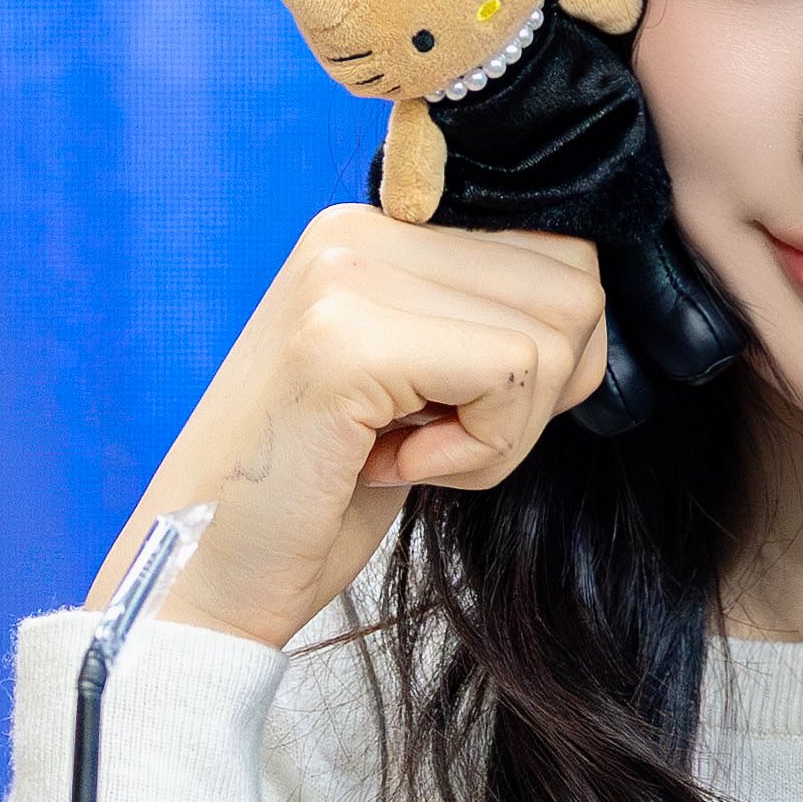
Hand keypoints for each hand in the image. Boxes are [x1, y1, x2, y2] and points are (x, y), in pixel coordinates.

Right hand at [87, 206, 607, 649]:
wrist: (208, 574)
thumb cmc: (323, 493)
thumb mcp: (421, 384)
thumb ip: (487, 322)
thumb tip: (594, 305)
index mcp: (379, 227)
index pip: (562, 250)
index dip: (552, 358)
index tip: (459, 413)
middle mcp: (358, 227)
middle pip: (576, 288)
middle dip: (538, 398)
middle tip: (437, 442)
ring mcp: (346, 274)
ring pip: (555, 335)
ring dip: (506, 431)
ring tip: (409, 452)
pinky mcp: (345, 339)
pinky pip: (512, 376)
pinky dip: (480, 452)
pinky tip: (394, 467)